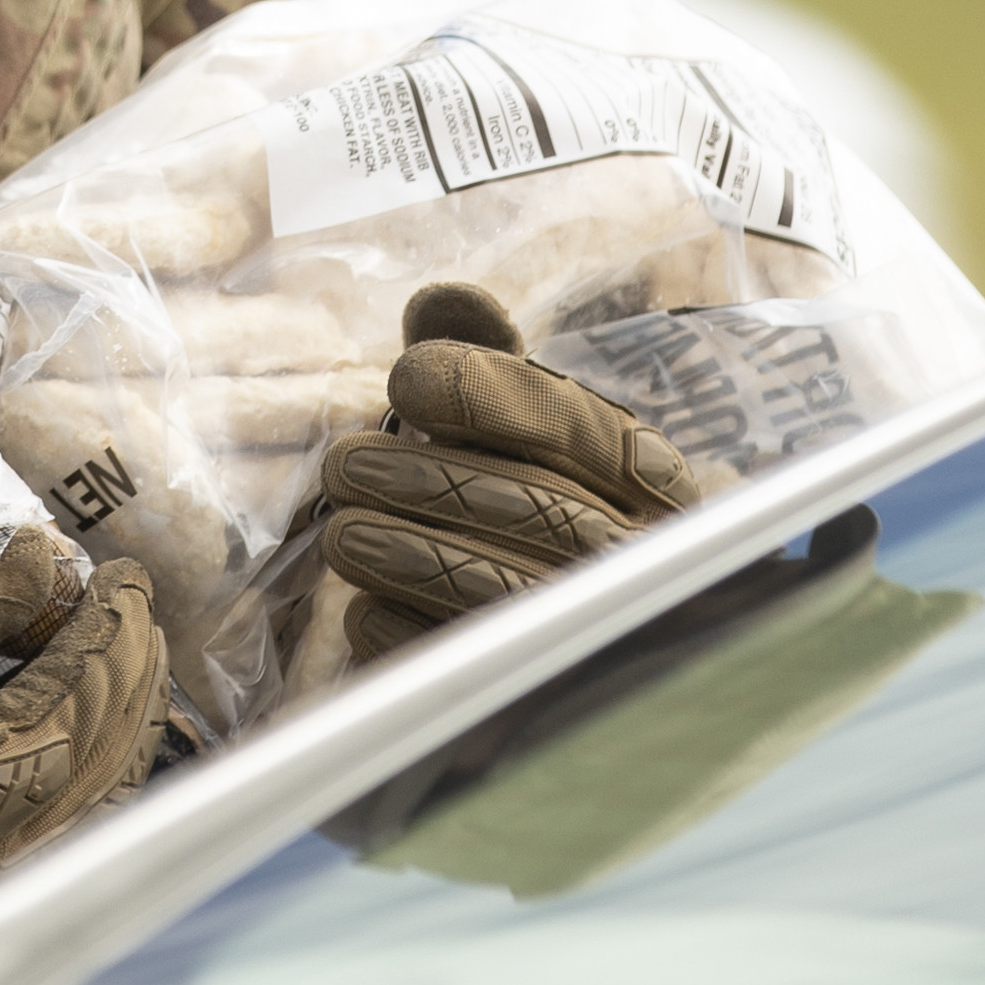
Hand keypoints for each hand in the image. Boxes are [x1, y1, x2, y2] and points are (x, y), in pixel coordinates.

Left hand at [317, 281, 710, 670]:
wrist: (566, 640)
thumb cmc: (535, 497)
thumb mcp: (524, 424)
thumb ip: (485, 361)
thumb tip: (441, 298)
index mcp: (646, 472)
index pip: (570, 421)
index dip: (484, 393)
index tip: (405, 380)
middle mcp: (639, 549)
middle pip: (533, 506)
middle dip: (425, 481)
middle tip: (343, 465)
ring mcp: (597, 623)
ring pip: (502, 585)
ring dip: (407, 554)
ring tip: (338, 534)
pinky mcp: (543, 686)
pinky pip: (471, 657)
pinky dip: (409, 631)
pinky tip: (364, 611)